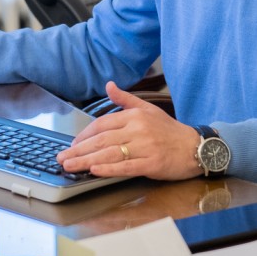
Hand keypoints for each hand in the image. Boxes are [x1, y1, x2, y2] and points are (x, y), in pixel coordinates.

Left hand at [56, 81, 201, 179]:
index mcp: (135, 116)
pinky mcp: (152, 164)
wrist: (195, 147)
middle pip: (102, 140)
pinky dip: (109, 169)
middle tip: (61, 158)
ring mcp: (145, 147)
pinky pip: (126, 167)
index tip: (71, 144)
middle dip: (78, 150)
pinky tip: (95, 171)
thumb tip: (109, 85)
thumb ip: (125, 99)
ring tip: (71, 166)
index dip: (84, 135)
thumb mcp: (147, 109)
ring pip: (110, 154)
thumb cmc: (169, 130)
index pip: (102, 124)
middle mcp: (138, 130)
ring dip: (87, 161)